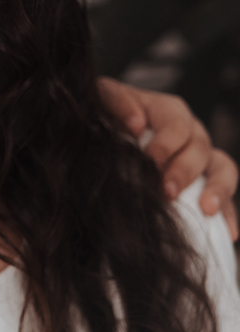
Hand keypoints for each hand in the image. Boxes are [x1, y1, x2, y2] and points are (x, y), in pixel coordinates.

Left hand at [99, 77, 238, 239]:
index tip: (150, 160)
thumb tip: (136, 123)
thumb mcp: (104, 98)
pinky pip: (223, 196)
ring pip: (223, 169)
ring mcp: (201, 157)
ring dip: (217, 190)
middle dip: (184, 171)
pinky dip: (228, 214)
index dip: (166, 143)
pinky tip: (228, 232)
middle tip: (167, 191)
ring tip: (206, 209)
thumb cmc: (106, 113)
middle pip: (199, 149)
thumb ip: (117, 102)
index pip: (177, 125)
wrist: (105, 127)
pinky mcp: (204, 181)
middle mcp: (191, 132)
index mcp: (169, 111)